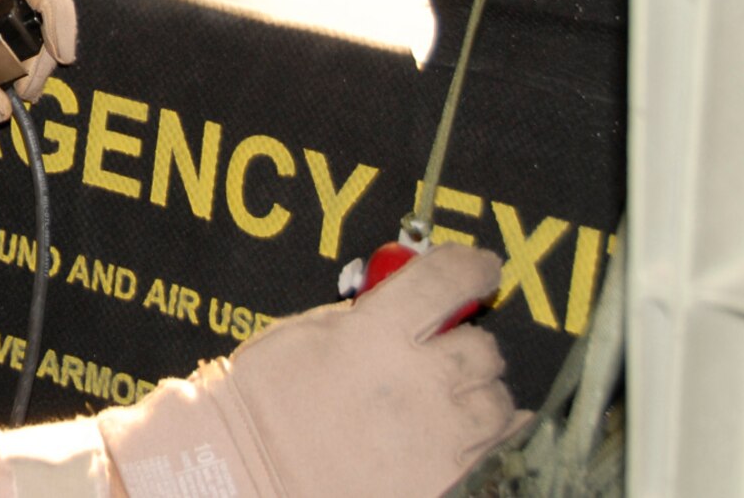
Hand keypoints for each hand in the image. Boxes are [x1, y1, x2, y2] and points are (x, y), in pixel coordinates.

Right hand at [96, 245, 521, 497]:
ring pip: (497, 403)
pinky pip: (497, 453)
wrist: (247, 469)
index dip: (473, 267)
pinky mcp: (443, 481)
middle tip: (446, 352)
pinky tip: (469, 433)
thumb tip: (405, 306)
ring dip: (480, 396)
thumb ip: (366, 318)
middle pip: (482, 348)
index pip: (448, 280)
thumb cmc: (263, 401)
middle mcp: (417, 383)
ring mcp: (436, 439)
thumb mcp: (309, 333)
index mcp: (377, 334)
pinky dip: (490, 439)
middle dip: (468, 345)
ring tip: (449, 400)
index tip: (481, 268)